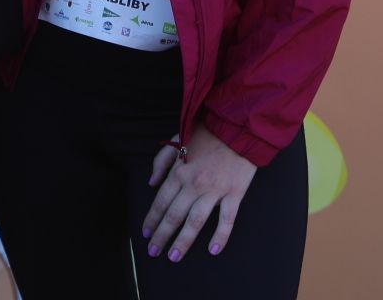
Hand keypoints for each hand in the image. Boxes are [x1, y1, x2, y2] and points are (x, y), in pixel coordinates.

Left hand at [141, 125, 257, 260]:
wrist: (237, 126)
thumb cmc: (206, 132)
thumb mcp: (177, 141)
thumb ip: (161, 162)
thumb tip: (151, 183)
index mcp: (178, 171)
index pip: (160, 201)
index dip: (151, 219)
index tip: (145, 233)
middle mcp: (194, 184)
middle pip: (174, 215)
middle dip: (162, 236)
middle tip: (154, 252)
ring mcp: (215, 190)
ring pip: (195, 222)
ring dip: (183, 242)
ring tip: (173, 257)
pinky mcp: (235, 193)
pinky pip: (227, 219)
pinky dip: (220, 236)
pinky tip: (212, 250)